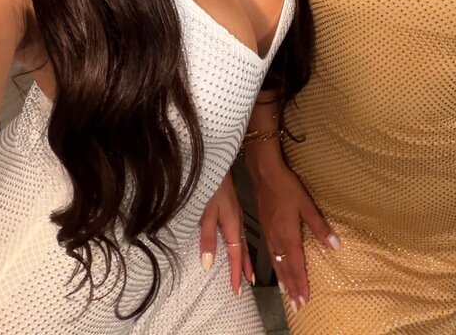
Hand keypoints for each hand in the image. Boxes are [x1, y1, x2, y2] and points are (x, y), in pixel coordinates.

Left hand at [199, 170, 253, 294]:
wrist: (217, 162)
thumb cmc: (212, 186)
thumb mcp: (207, 212)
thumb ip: (207, 238)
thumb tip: (209, 265)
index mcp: (233, 224)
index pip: (236, 255)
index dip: (236, 273)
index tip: (238, 291)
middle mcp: (238, 222)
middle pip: (243, 250)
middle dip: (245, 268)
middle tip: (248, 285)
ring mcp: (236, 214)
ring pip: (242, 242)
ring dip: (244, 258)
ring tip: (247, 272)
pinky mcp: (233, 209)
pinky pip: (240, 233)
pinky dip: (241, 245)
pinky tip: (238, 244)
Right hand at [250, 158, 338, 313]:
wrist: (265, 173)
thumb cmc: (287, 187)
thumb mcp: (307, 205)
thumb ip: (320, 227)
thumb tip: (335, 246)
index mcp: (288, 235)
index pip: (296, 265)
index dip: (301, 283)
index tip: (305, 300)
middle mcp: (277, 239)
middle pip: (285, 268)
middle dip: (292, 288)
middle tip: (296, 305)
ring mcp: (269, 234)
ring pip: (276, 262)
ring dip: (283, 279)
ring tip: (286, 294)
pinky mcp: (265, 227)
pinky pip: (270, 253)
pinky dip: (275, 266)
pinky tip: (276, 267)